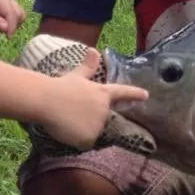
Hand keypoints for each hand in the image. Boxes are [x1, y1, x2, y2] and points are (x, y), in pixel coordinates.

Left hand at [0, 0, 26, 35]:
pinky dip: (13, 22)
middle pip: (19, 13)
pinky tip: (2, 24)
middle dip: (13, 25)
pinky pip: (17, 15)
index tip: (8, 37)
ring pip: (21, 15)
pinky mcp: (10, 5)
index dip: (12, 26)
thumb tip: (6, 28)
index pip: (12, 13)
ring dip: (15, 24)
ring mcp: (10, 0)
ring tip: (1, 28)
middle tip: (3, 34)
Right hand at [34, 47, 149, 149]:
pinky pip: (85, 144)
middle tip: (73, 113)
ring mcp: (98, 124)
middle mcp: (104, 109)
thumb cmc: (60, 86)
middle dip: (90, 119)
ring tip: (68, 120)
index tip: (146, 95)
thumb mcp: (76, 75)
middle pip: (101, 120)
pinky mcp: (90, 137)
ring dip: (82, 131)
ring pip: (92, 134)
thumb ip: (88, 67)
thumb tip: (94, 50)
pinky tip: (68, 131)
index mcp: (102, 93)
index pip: (122, 92)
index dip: (134, 94)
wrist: (47, 100)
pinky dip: (77, 141)